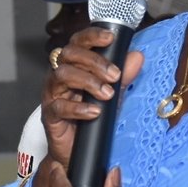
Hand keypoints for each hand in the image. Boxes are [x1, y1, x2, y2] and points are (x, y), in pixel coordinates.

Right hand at [40, 26, 143, 166]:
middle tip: (115, 75)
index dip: (92, 36)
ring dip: (88, 82)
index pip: (78, 42)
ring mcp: (52, 94)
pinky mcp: (50, 115)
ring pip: (62, 75)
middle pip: (69, 54)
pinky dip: (78, 108)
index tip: (111, 38)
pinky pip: (59, 106)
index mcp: (73, 65)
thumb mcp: (113, 94)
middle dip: (94, 61)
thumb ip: (124, 75)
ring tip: (107, 94)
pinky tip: (95, 112)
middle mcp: (59, 75)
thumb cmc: (92, 117)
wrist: (76, 150)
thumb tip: (137, 56)